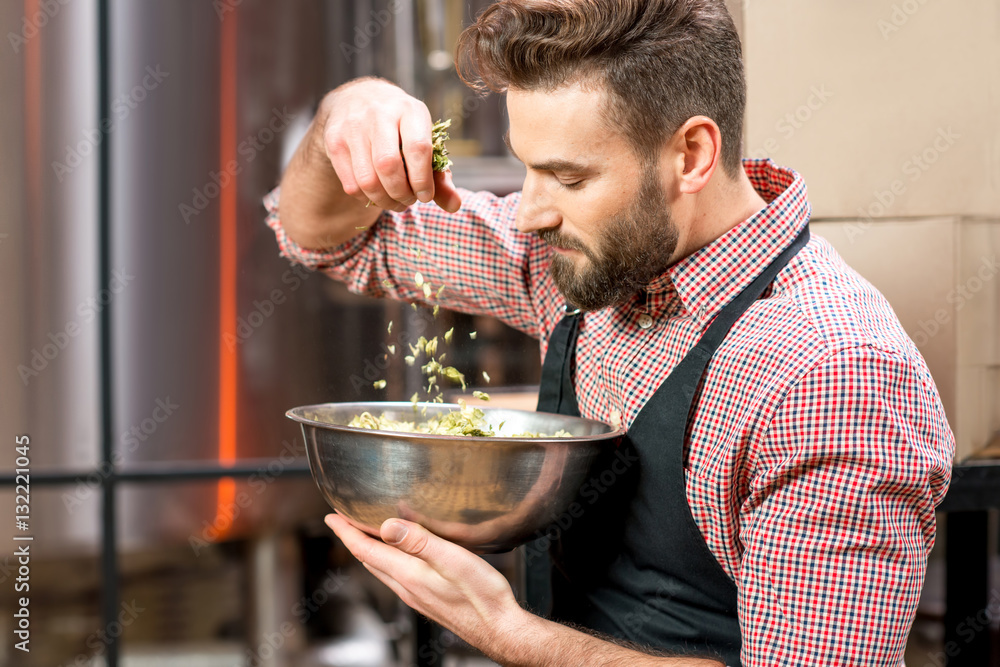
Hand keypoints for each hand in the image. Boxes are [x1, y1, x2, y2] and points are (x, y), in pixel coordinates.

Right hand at [318, 78, 462, 212]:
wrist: (358, 99)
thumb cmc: (401, 128)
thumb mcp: (424, 141)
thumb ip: (440, 176)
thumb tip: (455, 206)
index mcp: (410, 110)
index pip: (418, 149)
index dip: (423, 180)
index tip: (426, 196)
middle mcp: (379, 113)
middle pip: (388, 166)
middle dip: (402, 193)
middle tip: (409, 201)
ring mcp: (353, 126)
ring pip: (367, 179)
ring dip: (384, 201)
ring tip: (395, 202)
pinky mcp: (334, 141)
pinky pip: (351, 184)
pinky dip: (366, 197)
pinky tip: (376, 193)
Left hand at [325, 512, 524, 654]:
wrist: (500, 629)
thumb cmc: (483, 597)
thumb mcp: (454, 560)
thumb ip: (420, 542)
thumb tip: (388, 525)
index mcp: (409, 574)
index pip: (366, 550)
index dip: (346, 531)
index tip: (331, 517)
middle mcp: (407, 587)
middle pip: (369, 559)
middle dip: (353, 538)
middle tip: (344, 521)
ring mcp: (416, 596)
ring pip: (382, 569)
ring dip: (369, 550)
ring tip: (365, 534)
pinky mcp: (428, 600)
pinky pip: (396, 576)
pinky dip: (387, 560)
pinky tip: (398, 557)